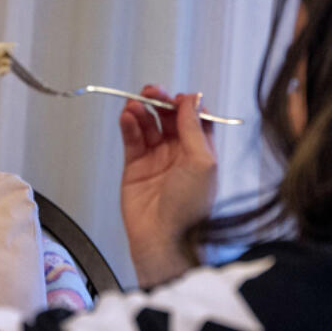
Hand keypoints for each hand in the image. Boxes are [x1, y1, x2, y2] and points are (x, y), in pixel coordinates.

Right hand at [119, 87, 216, 286]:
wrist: (165, 238)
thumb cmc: (190, 210)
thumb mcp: (203, 162)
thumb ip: (195, 128)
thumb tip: (192, 100)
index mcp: (201, 152)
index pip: (194, 118)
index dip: (185, 104)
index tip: (178, 97)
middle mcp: (179, 155)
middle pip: (169, 117)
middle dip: (161, 101)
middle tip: (153, 92)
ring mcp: (156, 160)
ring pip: (148, 125)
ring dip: (142, 110)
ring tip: (136, 104)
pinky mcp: (135, 167)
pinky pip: (131, 138)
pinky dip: (129, 124)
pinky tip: (128, 116)